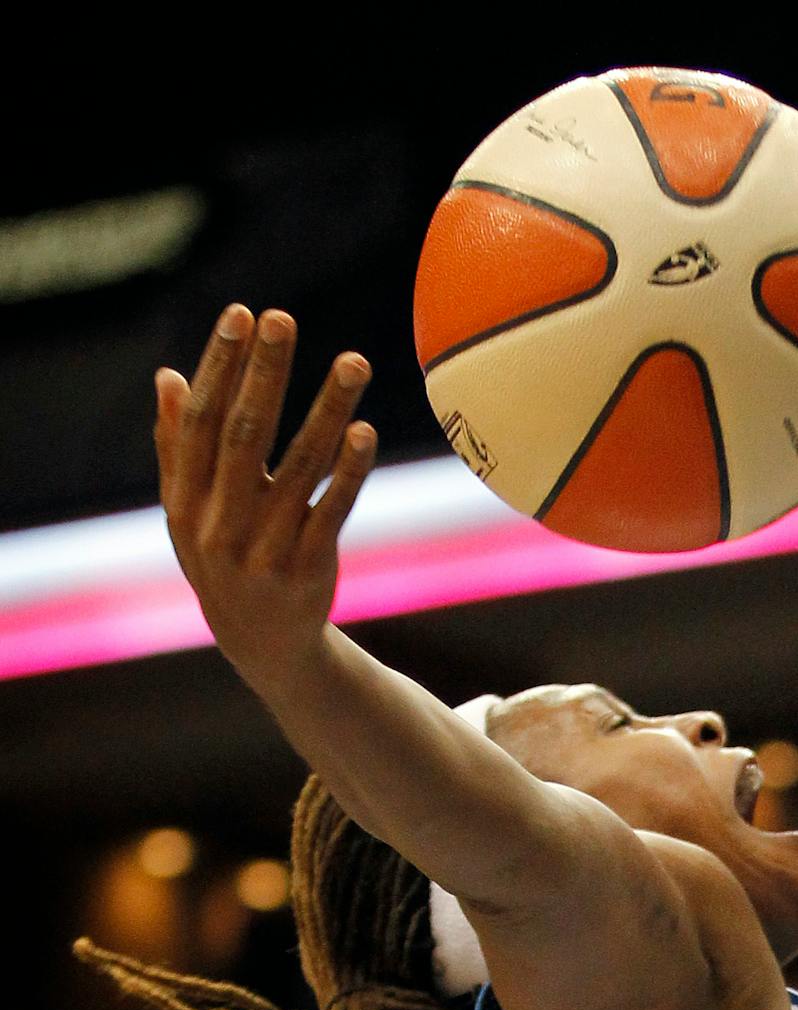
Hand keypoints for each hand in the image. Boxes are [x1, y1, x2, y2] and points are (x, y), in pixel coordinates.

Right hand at [154, 305, 375, 683]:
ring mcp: (265, 545)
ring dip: (328, 409)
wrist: (260, 642)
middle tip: (283, 317)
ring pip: (300, 465)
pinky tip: (365, 430)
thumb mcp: (189, 510)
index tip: (241, 314)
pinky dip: (349, 470)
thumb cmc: (223, 558)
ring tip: (353, 361)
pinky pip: (332, 508)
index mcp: (187, 499)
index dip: (220, 366)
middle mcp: (221, 520)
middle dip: (264, 373)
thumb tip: (169, 377)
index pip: (202, 420)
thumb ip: (178, 447)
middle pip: (244, 433)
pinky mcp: (309, 564)